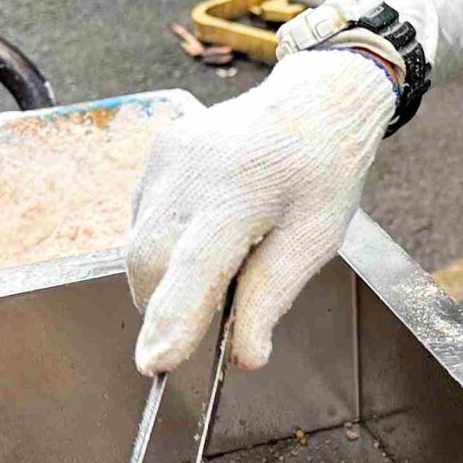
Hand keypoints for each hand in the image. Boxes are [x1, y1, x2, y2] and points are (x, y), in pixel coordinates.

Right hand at [126, 49, 396, 374]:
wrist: (314, 98)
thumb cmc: (323, 169)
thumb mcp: (316, 238)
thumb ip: (272, 296)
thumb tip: (245, 358)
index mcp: (242, 191)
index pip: (195, 267)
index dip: (173, 319)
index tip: (156, 365)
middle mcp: (193, 169)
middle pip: (152, 261)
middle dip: (165, 308)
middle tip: (203, 325)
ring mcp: (168, 157)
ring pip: (139, 243)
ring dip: (164, 277)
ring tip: (220, 264)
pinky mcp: (158, 153)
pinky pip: (145, 217)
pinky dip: (165, 246)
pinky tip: (205, 234)